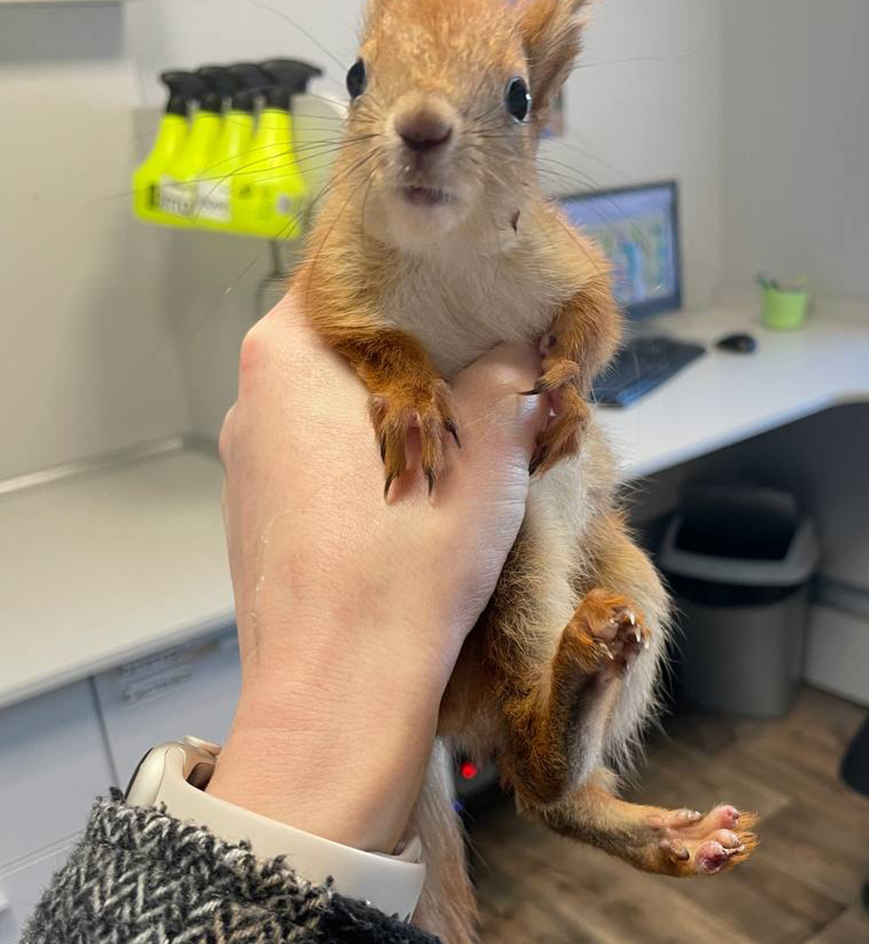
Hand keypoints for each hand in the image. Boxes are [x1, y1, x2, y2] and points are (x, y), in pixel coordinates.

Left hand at [207, 290, 545, 851]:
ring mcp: (252, 461)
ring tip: (469, 432)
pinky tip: (424, 489)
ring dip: (403, 406)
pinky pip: (324, 456)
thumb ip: (505, 382)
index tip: (470, 275)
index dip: (417, 267)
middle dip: (423, 345)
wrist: (339, 698)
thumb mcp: (485, 458)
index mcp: (290, 357)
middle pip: (347, 339)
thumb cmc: (401, 576)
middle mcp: (254, 400)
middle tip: (491, 357)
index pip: (348, 268)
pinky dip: (375, 455)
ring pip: (338, 401)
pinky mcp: (264, 514)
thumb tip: (519, 353)